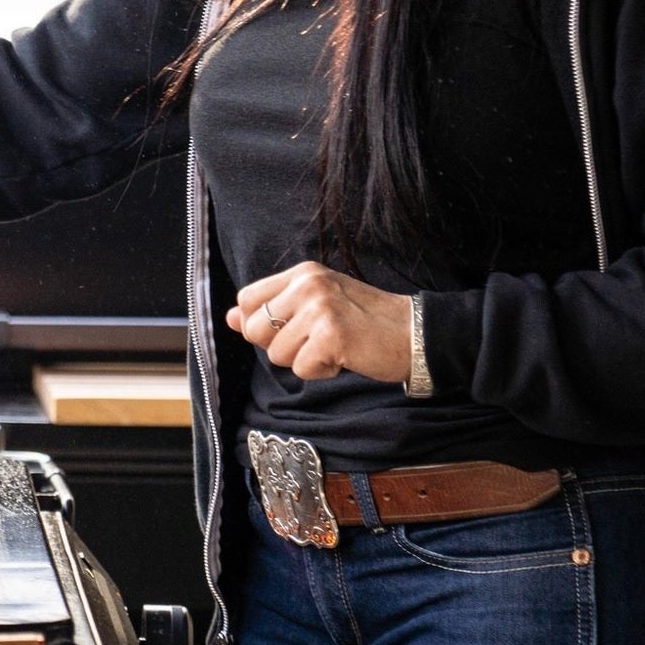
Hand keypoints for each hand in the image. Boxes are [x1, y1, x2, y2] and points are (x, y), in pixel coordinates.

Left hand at [228, 262, 411, 383]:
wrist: (414, 333)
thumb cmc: (364, 322)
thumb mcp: (316, 306)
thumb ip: (273, 309)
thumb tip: (230, 317)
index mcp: (302, 273)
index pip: (247, 300)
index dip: (260, 324)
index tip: (291, 330)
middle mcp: (308, 283)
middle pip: (254, 329)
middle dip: (280, 346)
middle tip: (317, 340)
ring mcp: (320, 307)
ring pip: (277, 354)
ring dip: (304, 360)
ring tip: (335, 346)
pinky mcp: (331, 334)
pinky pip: (301, 368)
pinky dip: (322, 371)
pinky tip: (345, 356)